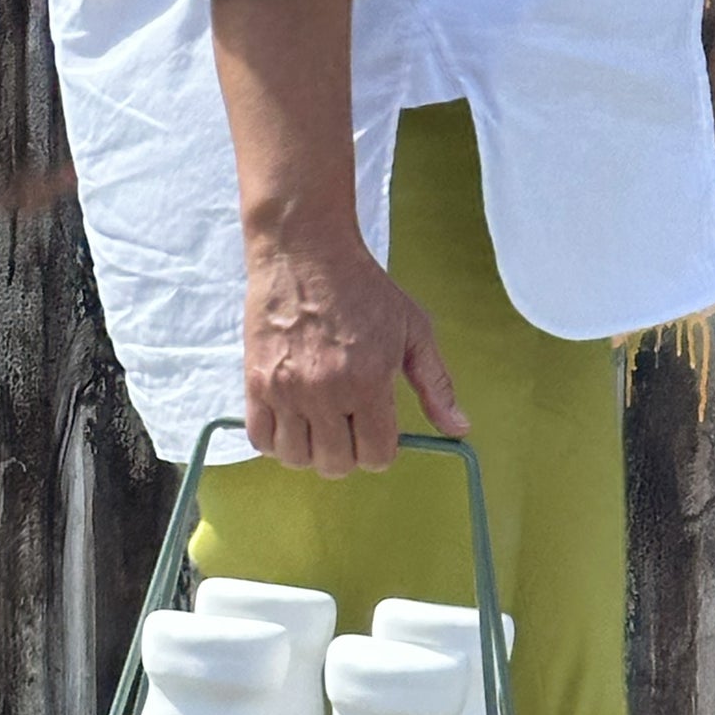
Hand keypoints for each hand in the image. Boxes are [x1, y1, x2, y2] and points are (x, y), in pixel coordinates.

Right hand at [242, 231, 468, 477]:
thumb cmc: (363, 288)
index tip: (375, 427)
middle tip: (346, 424)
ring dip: (310, 449)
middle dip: (347, 452)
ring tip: (317, 422)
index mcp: (369, 381)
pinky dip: (276, 440)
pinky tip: (291, 419)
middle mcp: (326, 391)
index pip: (376, 456)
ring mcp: (286, 389)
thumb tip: (459, 428)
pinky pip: (261, 439)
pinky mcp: (255, 382)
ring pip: (297, 458)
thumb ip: (435, 384)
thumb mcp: (413, 329)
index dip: (380, 448)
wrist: (305, 250)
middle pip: (336, 464)